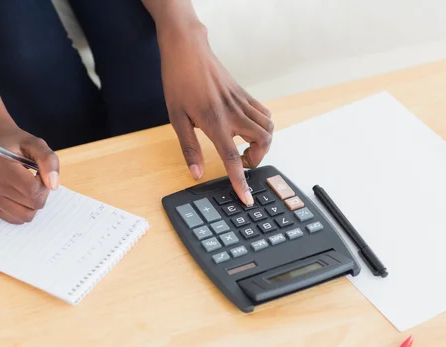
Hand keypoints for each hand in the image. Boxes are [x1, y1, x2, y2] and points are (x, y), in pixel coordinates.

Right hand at [0, 123, 59, 223]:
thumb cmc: (17, 145)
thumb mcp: (37, 145)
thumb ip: (49, 161)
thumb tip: (53, 185)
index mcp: (1, 166)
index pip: (33, 191)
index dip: (43, 184)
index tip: (39, 173)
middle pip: (31, 206)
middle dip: (40, 194)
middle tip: (34, 180)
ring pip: (24, 216)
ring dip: (32, 204)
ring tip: (27, 187)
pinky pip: (13, 219)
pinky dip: (21, 209)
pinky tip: (18, 194)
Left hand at [158, 23, 273, 205]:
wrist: (187, 50)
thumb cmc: (178, 82)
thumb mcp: (176, 118)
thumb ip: (189, 148)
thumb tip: (197, 174)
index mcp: (214, 122)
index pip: (232, 158)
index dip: (240, 181)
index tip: (247, 198)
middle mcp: (233, 113)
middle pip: (262, 141)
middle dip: (257, 159)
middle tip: (241, 161)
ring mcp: (242, 102)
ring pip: (269, 127)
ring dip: (263, 143)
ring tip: (245, 147)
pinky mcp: (244, 94)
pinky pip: (265, 113)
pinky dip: (264, 126)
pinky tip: (248, 129)